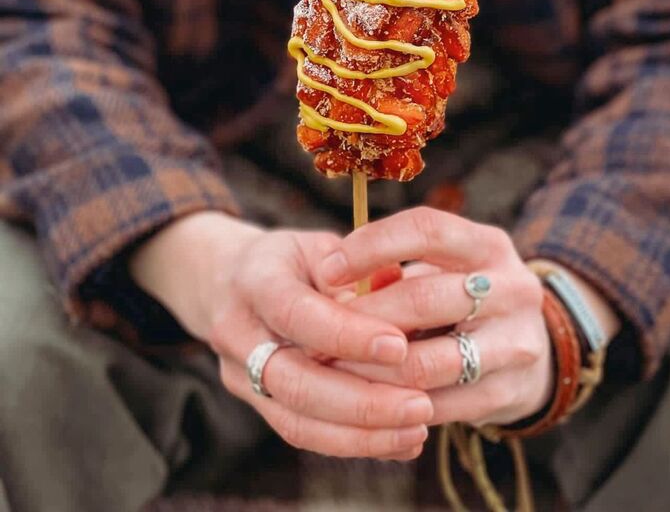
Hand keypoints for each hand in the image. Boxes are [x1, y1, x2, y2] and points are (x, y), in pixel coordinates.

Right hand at [130, 211, 432, 459]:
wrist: (227, 281)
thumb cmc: (289, 259)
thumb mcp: (317, 246)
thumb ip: (355, 267)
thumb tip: (398, 288)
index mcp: (254, 281)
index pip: (296, 314)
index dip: (346, 335)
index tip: (399, 346)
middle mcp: (238, 334)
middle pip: (295, 383)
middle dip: (363, 402)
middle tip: (421, 406)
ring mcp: (240, 376)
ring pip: (297, 421)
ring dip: (362, 435)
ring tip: (416, 430)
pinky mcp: (256, 405)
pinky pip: (303, 434)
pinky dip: (355, 443)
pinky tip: (401, 441)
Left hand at [317, 206, 552, 426]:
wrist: (527, 346)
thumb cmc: (458, 295)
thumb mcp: (438, 266)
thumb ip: (391, 270)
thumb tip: (326, 280)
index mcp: (488, 244)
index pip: (427, 229)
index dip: (373, 246)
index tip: (328, 270)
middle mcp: (512, 288)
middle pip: (424, 298)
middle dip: (362, 319)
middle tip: (316, 336)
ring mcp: (516, 342)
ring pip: (429, 362)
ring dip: (372, 370)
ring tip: (333, 372)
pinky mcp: (510, 392)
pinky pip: (440, 405)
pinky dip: (397, 404)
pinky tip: (366, 399)